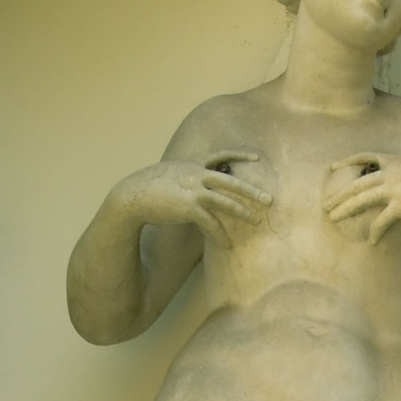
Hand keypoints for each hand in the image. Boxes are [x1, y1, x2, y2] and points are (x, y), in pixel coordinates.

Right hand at [120, 152, 273, 247]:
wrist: (131, 195)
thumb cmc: (148, 189)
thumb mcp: (169, 176)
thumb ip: (185, 178)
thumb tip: (192, 186)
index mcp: (193, 164)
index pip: (221, 155)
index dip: (239, 155)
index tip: (256, 156)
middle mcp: (196, 173)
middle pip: (231, 180)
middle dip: (251, 190)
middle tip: (269, 200)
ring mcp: (193, 189)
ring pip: (225, 201)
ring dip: (243, 212)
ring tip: (257, 222)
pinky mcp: (188, 206)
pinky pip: (210, 222)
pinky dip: (219, 234)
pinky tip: (226, 245)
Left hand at [323, 151, 400, 245]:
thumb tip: (400, 175)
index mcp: (394, 160)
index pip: (364, 157)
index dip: (346, 161)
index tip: (332, 167)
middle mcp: (390, 172)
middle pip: (357, 182)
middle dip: (339, 194)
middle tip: (325, 204)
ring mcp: (394, 189)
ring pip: (362, 199)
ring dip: (345, 210)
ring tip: (333, 219)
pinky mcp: (400, 206)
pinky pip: (381, 221)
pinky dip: (374, 232)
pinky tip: (370, 241)